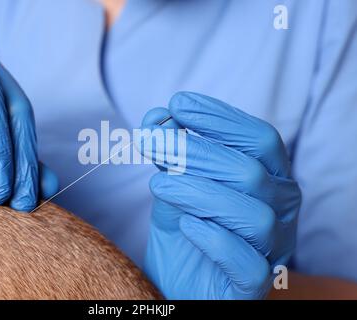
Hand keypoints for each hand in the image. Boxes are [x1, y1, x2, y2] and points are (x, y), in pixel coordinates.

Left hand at [140, 92, 300, 298]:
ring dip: (199, 193)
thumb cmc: (184, 228)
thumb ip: (170, 154)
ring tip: (159, 184)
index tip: (178, 104)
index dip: (220, 118)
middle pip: (251, 172)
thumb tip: (157, 118)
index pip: (261, 139)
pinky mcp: (254, 286)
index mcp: (271, 178)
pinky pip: (247, 262)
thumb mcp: (173, 184)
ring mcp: (273, 250)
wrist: (179, 282)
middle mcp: (282, 211)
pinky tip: (186, 224)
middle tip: (151, 141)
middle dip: (196, 151)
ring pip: (254, 214)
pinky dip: (214, 238)